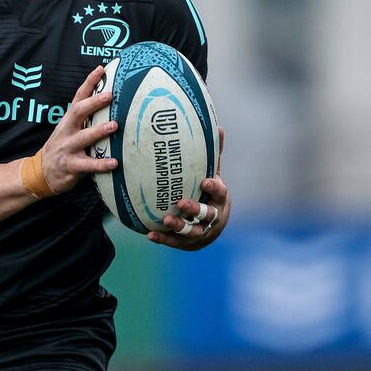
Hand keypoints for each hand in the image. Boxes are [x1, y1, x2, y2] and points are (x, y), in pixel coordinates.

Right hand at [39, 65, 118, 193]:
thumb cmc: (62, 147)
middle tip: (109, 95)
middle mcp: (67, 131)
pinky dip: (101, 164)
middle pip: (78, 113)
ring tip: (114, 125)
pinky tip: (114, 162)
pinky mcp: (71, 166)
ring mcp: (68, 148)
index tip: (101, 69)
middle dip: (93, 103)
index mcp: (68, 120)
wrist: (41, 173)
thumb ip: (84, 119)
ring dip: (99, 131)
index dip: (89, 83)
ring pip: (83, 138)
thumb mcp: (68, 129)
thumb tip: (107, 101)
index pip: (78, 97)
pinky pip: (87, 165)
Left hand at [148, 127, 229, 250]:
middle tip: (180, 202)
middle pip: (207, 215)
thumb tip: (218, 127)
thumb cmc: (210, 194)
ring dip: (179, 226)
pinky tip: (150, 234)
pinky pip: (175, 241)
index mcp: (220, 200)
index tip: (205, 182)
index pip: (220, 194)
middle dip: (194, 209)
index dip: (214, 189)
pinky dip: (164, 238)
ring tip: (165, 219)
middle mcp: (213, 218)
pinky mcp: (188, 243)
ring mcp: (201, 232)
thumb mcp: (214, 175)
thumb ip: (213, 156)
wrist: (211, 226)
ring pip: (192, 232)